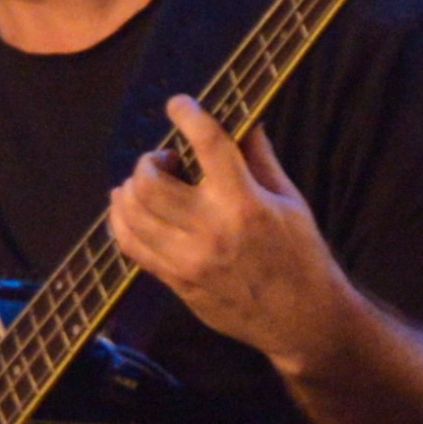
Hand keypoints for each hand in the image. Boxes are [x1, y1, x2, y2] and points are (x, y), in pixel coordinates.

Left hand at [107, 103, 345, 363]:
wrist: (301, 320)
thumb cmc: (300, 254)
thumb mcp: (290, 201)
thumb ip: (259, 158)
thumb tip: (242, 118)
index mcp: (245, 203)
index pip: (208, 144)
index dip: (187, 115)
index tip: (177, 104)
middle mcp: (211, 230)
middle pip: (151, 182)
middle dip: (150, 161)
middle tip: (165, 161)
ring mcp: (188, 260)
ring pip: (132, 213)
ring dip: (130, 188)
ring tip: (146, 183)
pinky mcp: (176, 281)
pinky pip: (130, 246)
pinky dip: (121, 220)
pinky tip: (130, 209)